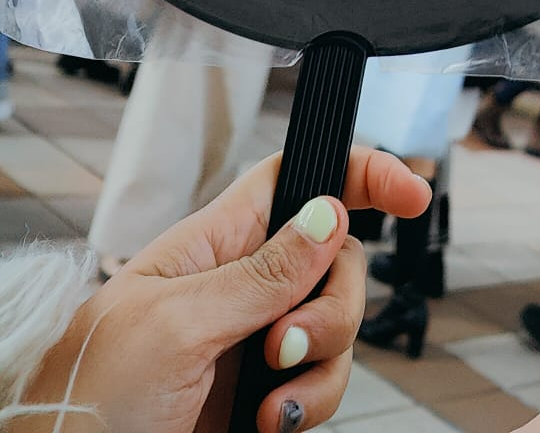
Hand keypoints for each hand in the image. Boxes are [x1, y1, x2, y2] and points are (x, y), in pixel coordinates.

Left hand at [24, 146, 429, 432]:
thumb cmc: (87, 404)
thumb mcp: (173, 325)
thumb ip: (258, 274)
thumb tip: (330, 215)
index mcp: (212, 245)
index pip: (297, 177)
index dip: (358, 171)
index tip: (413, 190)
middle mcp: (241, 289)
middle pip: (337, 261)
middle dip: (336, 304)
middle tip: (287, 342)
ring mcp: (254, 347)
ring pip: (338, 330)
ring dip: (323, 365)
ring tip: (270, 403)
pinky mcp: (262, 401)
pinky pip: (322, 387)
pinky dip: (314, 406)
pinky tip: (272, 423)